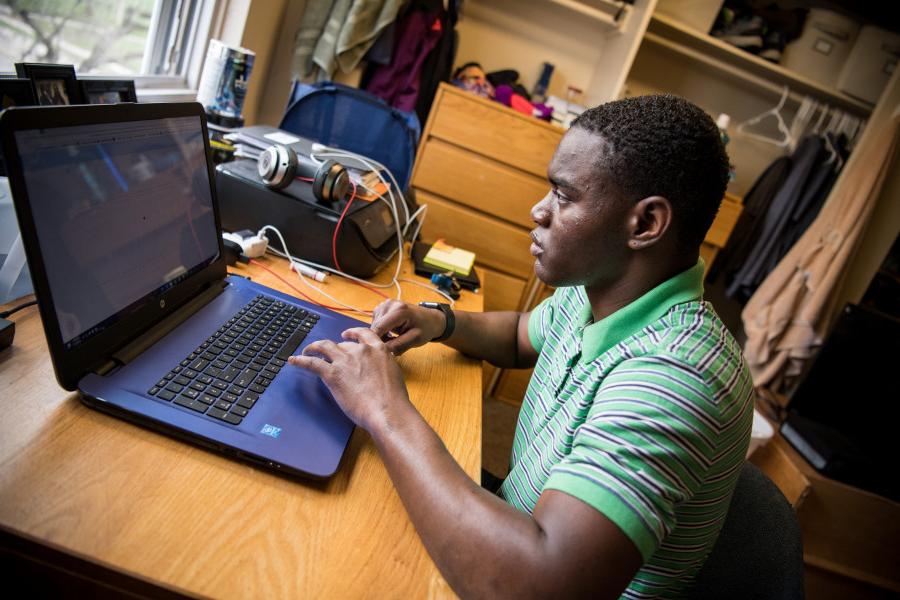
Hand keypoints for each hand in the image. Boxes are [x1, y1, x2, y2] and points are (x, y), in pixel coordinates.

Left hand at [288, 327, 410, 431]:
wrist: (387, 410)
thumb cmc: (393, 400)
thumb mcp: (393, 374)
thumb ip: (382, 367)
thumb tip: (375, 373)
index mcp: (378, 349)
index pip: (362, 334)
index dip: (352, 333)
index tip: (346, 335)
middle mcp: (360, 350)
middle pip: (342, 344)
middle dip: (334, 349)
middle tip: (328, 355)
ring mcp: (345, 361)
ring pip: (324, 347)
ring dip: (313, 347)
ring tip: (306, 350)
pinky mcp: (332, 374)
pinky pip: (312, 363)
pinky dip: (300, 361)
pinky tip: (293, 361)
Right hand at [370, 300, 445, 354]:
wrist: (430, 319)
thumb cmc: (425, 329)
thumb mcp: (415, 339)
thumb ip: (399, 345)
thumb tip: (382, 350)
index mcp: (399, 311)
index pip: (379, 327)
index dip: (376, 341)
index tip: (379, 351)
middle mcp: (390, 304)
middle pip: (375, 326)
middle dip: (380, 338)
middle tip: (391, 345)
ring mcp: (385, 303)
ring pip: (374, 324)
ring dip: (380, 333)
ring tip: (393, 338)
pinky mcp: (383, 306)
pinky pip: (375, 321)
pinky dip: (381, 328)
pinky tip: (391, 331)